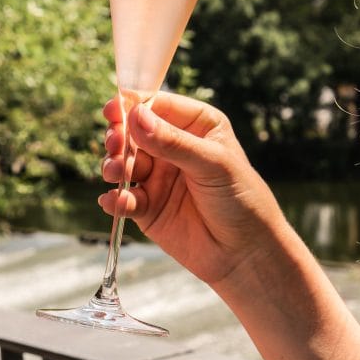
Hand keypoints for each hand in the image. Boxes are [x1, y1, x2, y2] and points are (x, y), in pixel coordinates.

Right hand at [100, 92, 290, 289]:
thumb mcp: (212, 164)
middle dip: (119, 137)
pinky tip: (114, 202)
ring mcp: (158, 176)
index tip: (114, 111)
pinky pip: (124, 198)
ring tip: (116, 173)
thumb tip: (136, 116)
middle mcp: (173, 146)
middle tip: (114, 145)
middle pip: (133, 132)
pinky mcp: (148, 207)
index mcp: (195, 125)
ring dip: (114, 166)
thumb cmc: (242, 199)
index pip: (158, 105)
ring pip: (123, 163)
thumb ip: (173, 142)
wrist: (246, 253)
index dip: (133, 106)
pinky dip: (115, 199)